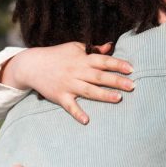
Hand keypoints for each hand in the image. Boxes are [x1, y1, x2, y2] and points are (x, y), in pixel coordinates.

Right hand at [0, 41, 133, 123]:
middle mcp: (77, 71)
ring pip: (89, 91)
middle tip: (133, 85)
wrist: (32, 65)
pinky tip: (86, 120)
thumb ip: (93, 49)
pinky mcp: (60, 96)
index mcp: (83, 59)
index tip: (131, 69)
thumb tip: (110, 46)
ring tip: (119, 98)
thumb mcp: (75, 47)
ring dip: (104, 95)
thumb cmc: (57, 55)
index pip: (103, 61)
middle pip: (99, 76)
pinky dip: (77, 113)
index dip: (117, 64)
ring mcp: (68, 84)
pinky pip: (70, 106)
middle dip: (116, 81)